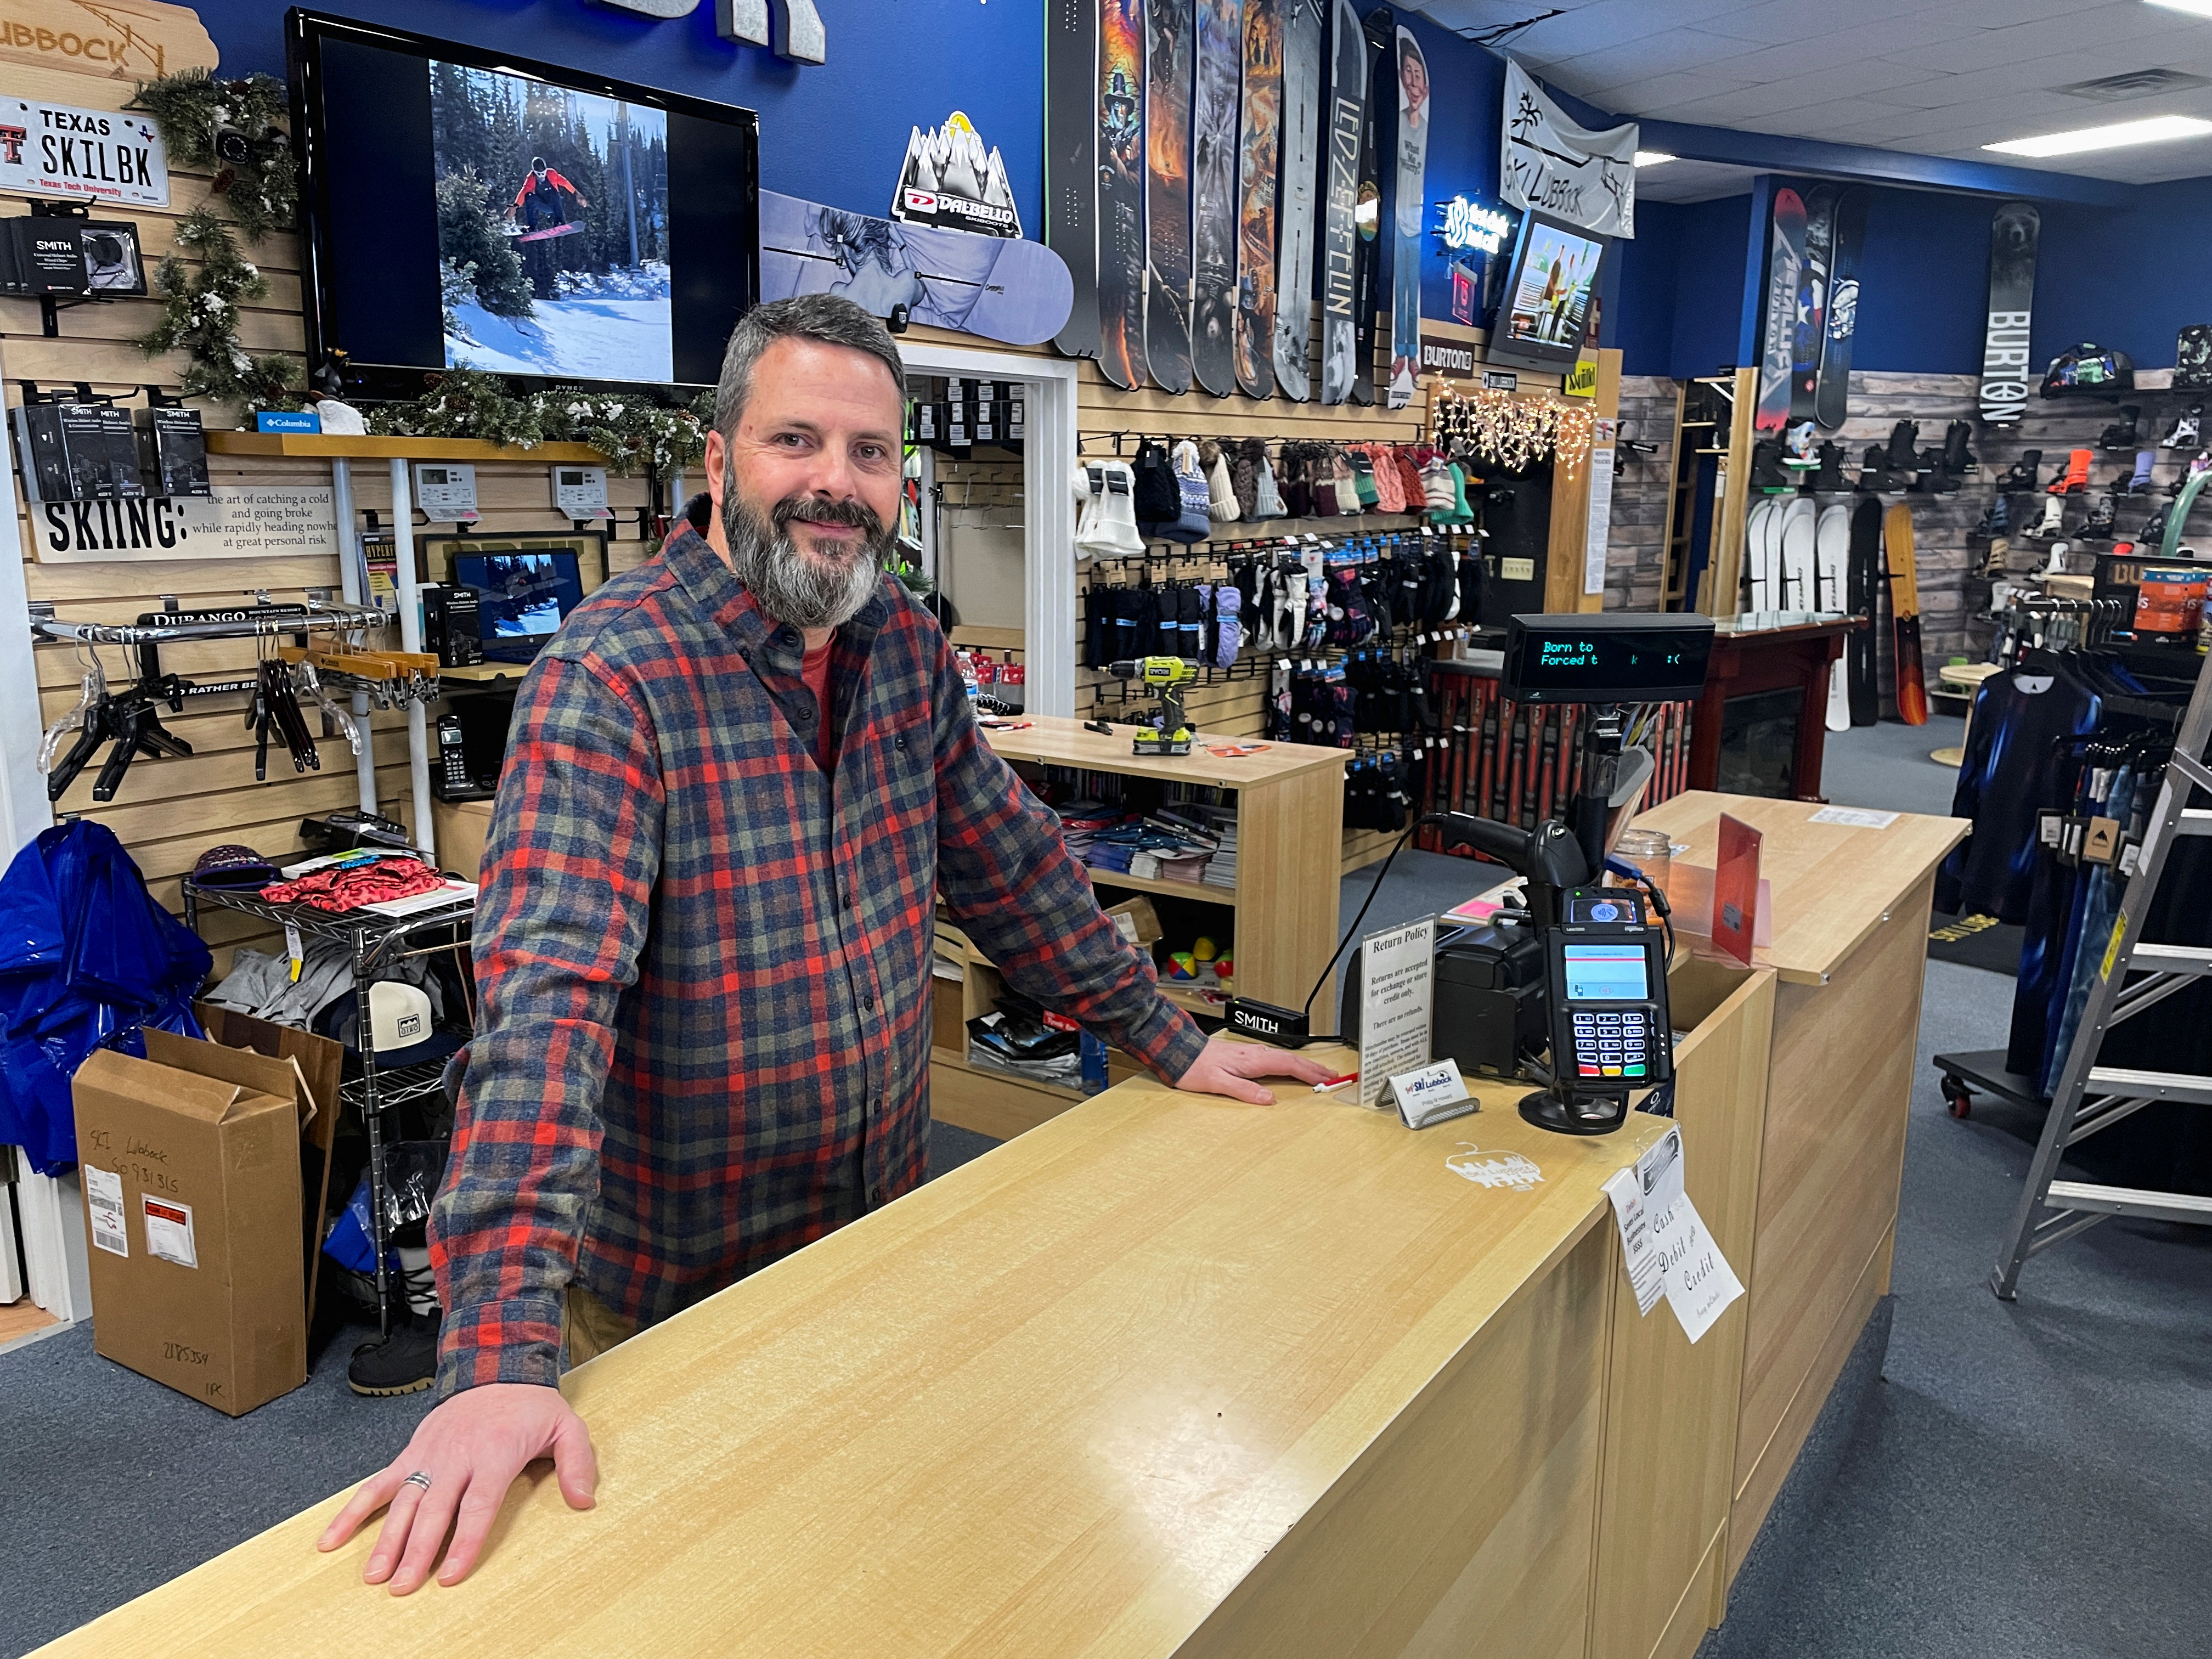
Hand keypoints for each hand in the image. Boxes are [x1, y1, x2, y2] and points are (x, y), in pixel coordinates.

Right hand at [317, 1382, 596, 1594]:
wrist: (496, 1366)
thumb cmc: (531, 1405)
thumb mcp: (567, 1427)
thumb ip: (577, 1464)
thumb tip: (584, 1501)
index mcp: (494, 1454)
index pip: (476, 1506)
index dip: (463, 1543)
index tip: (448, 1575)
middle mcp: (456, 1457)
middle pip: (433, 1511)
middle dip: (416, 1551)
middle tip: (402, 1587)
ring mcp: (429, 1455)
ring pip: (402, 1502)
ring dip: (386, 1540)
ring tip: (373, 1575)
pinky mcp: (410, 1453)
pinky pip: (377, 1484)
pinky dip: (352, 1511)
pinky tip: (331, 1539)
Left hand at [1173, 1035, 1336, 1104]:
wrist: (1178, 1050)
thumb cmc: (1194, 1067)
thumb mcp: (1217, 1083)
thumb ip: (1243, 1090)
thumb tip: (1268, 1099)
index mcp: (1252, 1060)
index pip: (1289, 1066)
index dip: (1310, 1074)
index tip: (1326, 1080)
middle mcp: (1254, 1054)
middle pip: (1291, 1061)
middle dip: (1314, 1068)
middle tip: (1333, 1076)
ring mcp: (1250, 1053)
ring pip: (1284, 1058)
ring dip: (1303, 1065)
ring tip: (1318, 1072)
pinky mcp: (1244, 1055)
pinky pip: (1274, 1059)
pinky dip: (1289, 1064)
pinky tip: (1289, 1068)